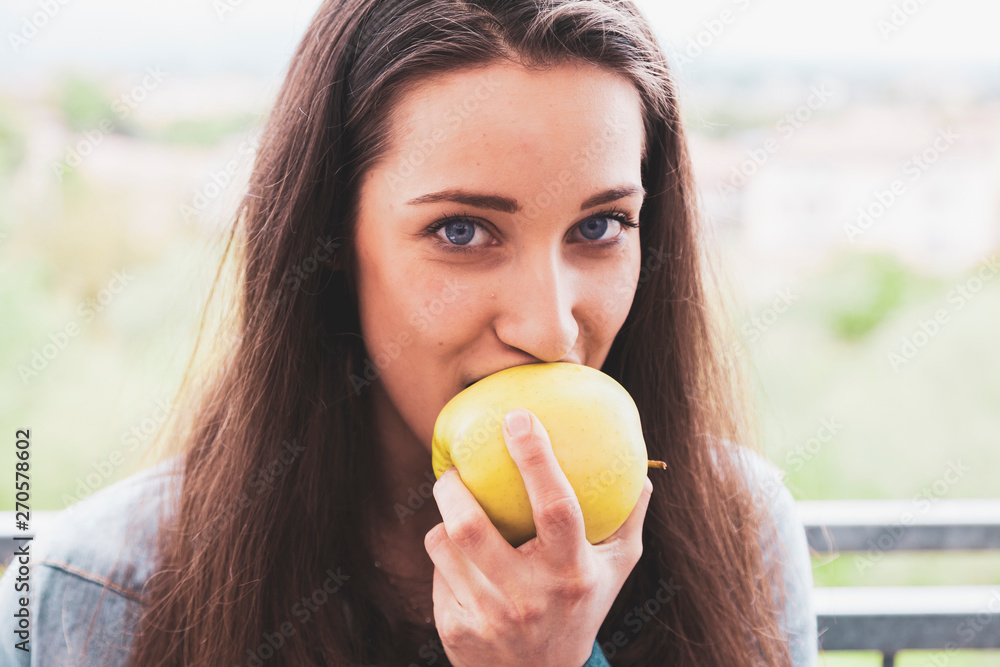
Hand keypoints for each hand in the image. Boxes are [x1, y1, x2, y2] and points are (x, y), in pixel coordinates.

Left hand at [424, 407, 653, 666]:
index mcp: (573, 573)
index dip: (536, 458)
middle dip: (452, 488)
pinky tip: (460, 562)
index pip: (556, 507)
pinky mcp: (457, 630)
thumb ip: (628, 517)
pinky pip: (438, 571)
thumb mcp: (616, 569)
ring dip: (446, 521)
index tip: (518, 417)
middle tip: (452, 471)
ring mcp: (490, 617)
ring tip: (456, 511)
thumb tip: (641, 466)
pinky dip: (446, 557)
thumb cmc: (582, 607)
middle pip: (472, 527)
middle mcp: (530, 597)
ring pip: (445, 543)